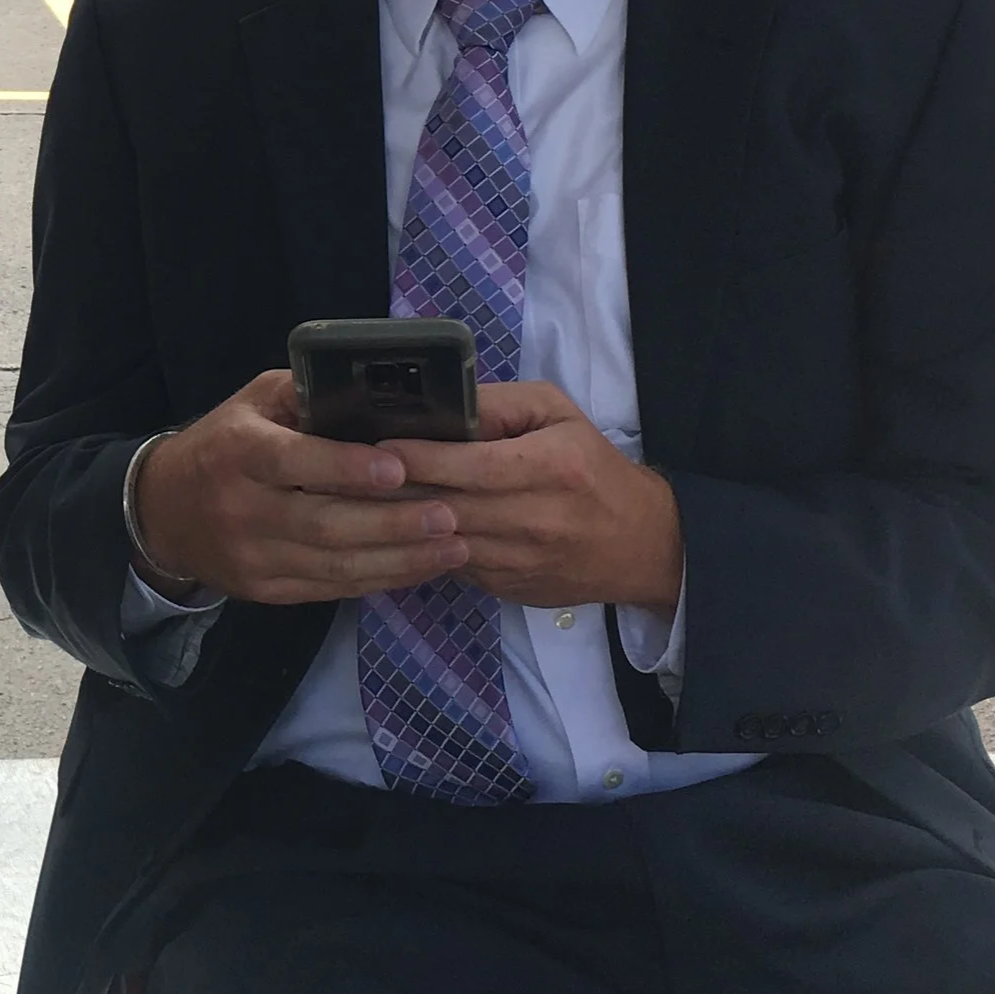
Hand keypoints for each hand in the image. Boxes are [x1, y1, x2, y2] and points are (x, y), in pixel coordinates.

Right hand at [133, 370, 474, 607]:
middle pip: (324, 524)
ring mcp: (253, 557)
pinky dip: (379, 579)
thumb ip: (306, 396)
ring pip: (334, 566)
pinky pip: (330, 589)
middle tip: (449, 515)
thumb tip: (376, 393)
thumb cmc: (223, 444)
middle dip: (393, 523)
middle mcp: (243, 508)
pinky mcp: (265, 590)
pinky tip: (419, 567)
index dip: (346, 468)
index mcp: (239, 452)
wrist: (163, 512)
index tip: (400, 469)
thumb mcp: (253, 402)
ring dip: (400, 559)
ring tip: (454, 546)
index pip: (294, 462)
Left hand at [388, 382, 683, 618]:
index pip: (470, 466)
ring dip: (402, 523)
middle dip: (396, 490)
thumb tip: (445, 405)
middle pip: (447, 505)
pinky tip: (404, 528)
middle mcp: (533, 519)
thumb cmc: (591, 468)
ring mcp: (518, 561)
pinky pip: (452, 564)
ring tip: (367, 499)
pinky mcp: (505, 588)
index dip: (420, 458)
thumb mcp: (557, 415)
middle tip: (356, 472)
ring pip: (441, 541)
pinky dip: (425, 546)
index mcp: (549, 468)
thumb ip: (501, 404)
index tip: (379, 447)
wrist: (638, 545)